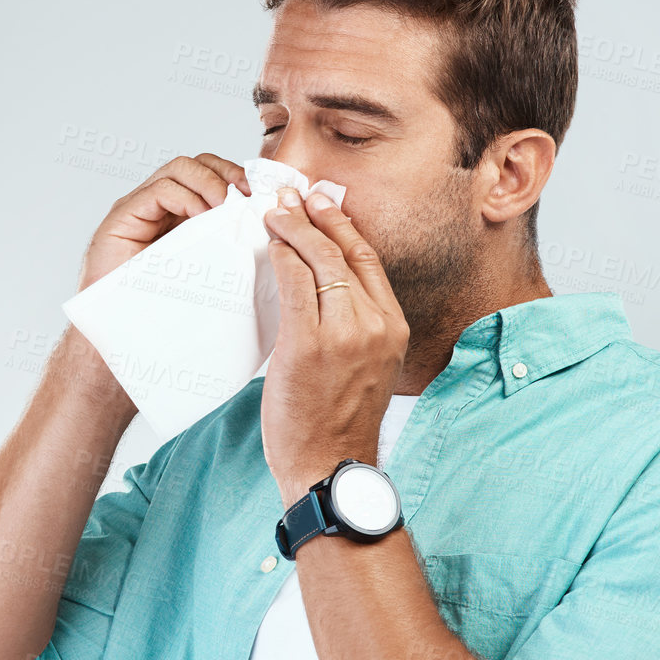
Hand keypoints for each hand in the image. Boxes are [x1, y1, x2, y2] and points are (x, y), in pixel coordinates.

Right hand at [77, 154, 247, 291]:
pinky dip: (186, 198)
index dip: (234, 176)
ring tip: (226, 207)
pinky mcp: (122, 216)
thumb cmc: (161, 305)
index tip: (258, 193)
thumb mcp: (204, 267)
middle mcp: (157, 205)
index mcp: (178, 214)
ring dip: (209, 183)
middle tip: (247, 194)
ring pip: (178, 170)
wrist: (121, 328)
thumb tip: (264, 228)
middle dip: (226, 172)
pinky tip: (202, 216)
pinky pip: (158, 191)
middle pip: (196, 165)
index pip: (209, 174)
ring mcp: (139, 207)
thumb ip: (224, 243)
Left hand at [260, 187, 409, 505]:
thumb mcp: (365, 365)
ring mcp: (344, 332)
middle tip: (292, 194)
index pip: (368, 259)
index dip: (343, 225)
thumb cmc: (338, 420)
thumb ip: (352, 325)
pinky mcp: (309, 344)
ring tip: (273, 210)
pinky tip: (268, 241)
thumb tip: (320, 287)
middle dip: (317, 214)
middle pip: (346, 250)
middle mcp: (375, 323)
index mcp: (391, 326)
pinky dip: (280, 255)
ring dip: (294, 227)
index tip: (321, 203)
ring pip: (320, 260)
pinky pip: (294, 283)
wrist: (329, 465)